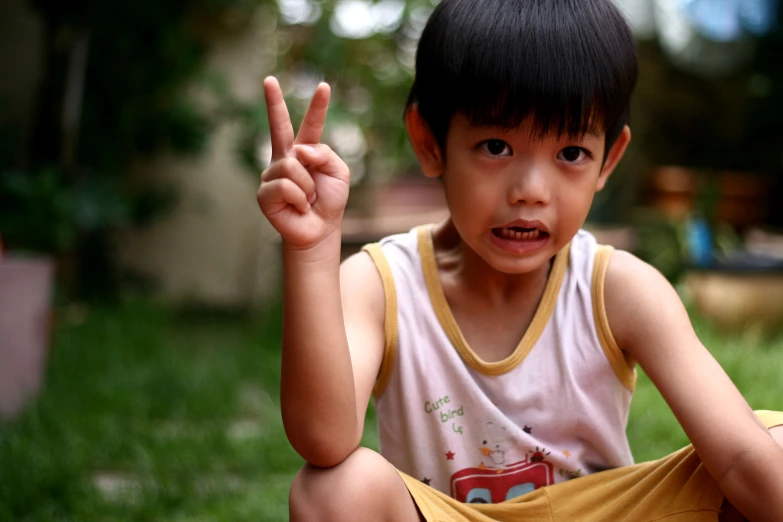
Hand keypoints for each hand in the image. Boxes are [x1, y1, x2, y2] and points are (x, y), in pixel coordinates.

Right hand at [257, 77, 349, 249]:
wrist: (320, 229)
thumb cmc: (329, 201)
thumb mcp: (339, 173)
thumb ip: (325, 154)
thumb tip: (299, 150)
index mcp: (306, 151)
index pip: (310, 124)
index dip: (318, 106)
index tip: (324, 86)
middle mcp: (286, 158)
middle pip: (278, 126)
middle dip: (273, 102)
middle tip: (268, 79)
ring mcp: (272, 174)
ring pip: (292, 166)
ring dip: (307, 186)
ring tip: (307, 199)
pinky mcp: (264, 192)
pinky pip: (285, 185)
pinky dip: (298, 198)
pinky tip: (297, 206)